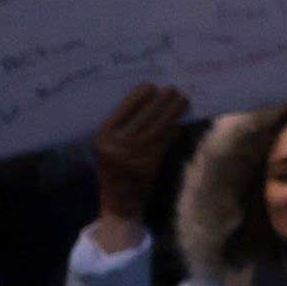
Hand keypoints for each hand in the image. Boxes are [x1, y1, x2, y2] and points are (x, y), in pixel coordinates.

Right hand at [87, 82, 187, 239]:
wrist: (119, 199)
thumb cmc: (113, 165)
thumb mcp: (107, 144)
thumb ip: (122, 123)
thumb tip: (150, 95)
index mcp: (104, 136)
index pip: (127, 105)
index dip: (143, 93)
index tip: (153, 86)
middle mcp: (118, 144)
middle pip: (147, 113)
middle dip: (163, 98)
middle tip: (174, 89)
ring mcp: (137, 154)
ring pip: (160, 124)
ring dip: (174, 110)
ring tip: (182, 99)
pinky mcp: (152, 163)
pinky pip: (167, 140)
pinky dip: (175, 129)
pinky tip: (179, 122)